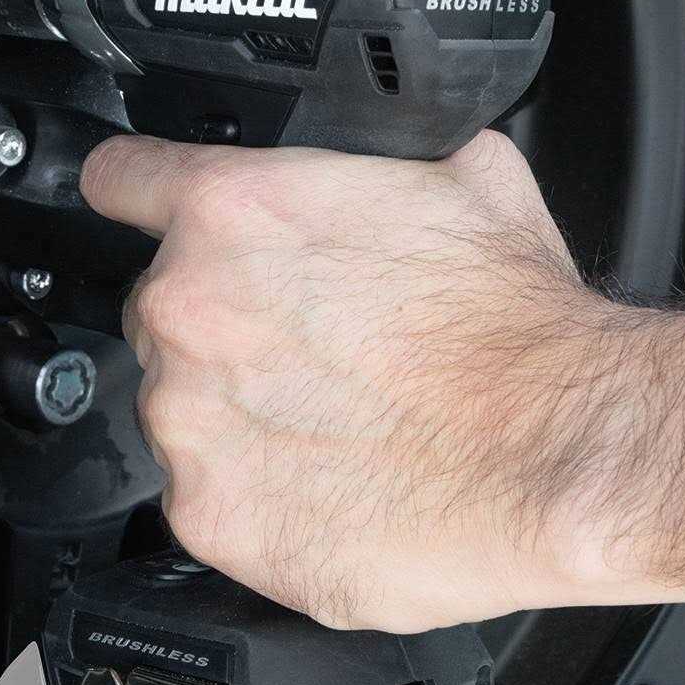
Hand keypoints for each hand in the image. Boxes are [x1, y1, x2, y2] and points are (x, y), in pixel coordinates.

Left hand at [81, 131, 674, 631]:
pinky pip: (208, 493)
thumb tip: (405, 170)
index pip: (123, 178)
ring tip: (339, 428)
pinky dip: (256, 494)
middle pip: (167, 310)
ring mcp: (188, 419)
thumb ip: (391, 169)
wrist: (561, 454)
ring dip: (240, 415)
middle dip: (229, 326)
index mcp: (231, 211)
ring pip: (183, 408)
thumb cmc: (520, 331)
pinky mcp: (208, 514)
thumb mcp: (471, 184)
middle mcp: (187, 309)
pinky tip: (332, 484)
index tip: (140, 208)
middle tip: (317, 353)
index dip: (138, 190)